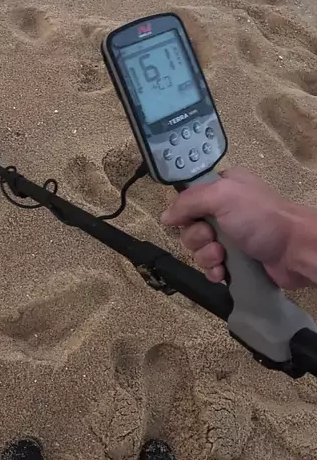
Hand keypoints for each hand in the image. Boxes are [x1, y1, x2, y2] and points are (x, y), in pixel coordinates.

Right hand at [161, 168, 313, 289]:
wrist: (294, 250)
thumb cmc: (260, 217)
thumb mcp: (222, 196)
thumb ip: (189, 202)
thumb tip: (165, 216)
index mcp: (222, 187)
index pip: (188, 198)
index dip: (185, 212)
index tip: (191, 219)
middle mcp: (224, 210)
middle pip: (190, 227)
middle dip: (197, 238)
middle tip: (214, 240)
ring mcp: (230, 237)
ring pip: (198, 249)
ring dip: (206, 256)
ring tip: (223, 258)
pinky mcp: (235, 261)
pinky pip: (210, 267)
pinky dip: (213, 271)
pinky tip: (223, 272)